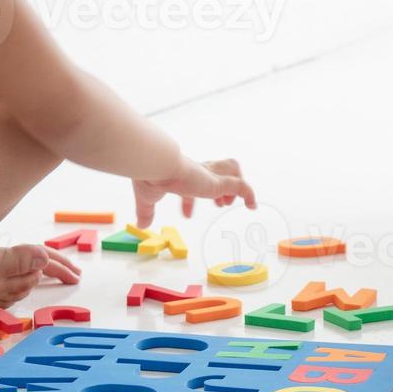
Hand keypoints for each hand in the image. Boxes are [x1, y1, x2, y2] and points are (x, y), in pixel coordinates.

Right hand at [133, 156, 255, 226]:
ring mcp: (207, 176)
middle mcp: (196, 171)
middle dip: (219, 186)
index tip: (187, 214)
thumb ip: (145, 211)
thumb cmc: (149, 176)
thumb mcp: (146, 197)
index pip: (189, 182)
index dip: (189, 200)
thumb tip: (140, 225)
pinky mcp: (216, 183)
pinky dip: (249, 194)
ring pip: (231, 168)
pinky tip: (252, 206)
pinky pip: (240, 185)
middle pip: (215, 169)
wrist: (155, 165)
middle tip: (218, 203)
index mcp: (180, 173)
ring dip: (234, 185)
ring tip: (227, 203)